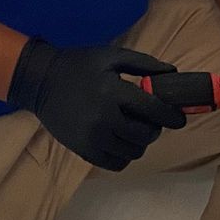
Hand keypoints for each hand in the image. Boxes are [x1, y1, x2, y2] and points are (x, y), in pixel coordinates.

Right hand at [6, 40, 187, 170]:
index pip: (153, 110)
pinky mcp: (83, 151)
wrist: (40, 81)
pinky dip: (124, 155)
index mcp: (113, 92)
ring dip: (140, 142)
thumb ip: (143, 64)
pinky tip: (120, 141)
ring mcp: (92, 138)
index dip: (171, 116)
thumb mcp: (111, 56)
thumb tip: (173, 73)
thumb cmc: (79, 65)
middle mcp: (104, 119)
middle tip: (151, 120)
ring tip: (134, 130)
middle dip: (155, 128)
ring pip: (132, 151)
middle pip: (145, 135)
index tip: (179, 118)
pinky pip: (116, 163)